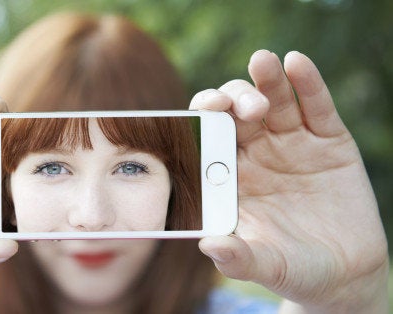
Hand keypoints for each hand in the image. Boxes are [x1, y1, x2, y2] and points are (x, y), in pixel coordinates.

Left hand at [193, 51, 387, 312]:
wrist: (344, 273)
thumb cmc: (292, 268)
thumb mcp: (265, 265)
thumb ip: (238, 257)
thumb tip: (209, 245)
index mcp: (230, 176)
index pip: (208, 137)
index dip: (203, 121)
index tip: (203, 112)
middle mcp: (257, 153)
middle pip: (236, 112)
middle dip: (234, 99)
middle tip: (236, 105)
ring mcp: (293, 143)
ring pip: (274, 101)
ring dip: (265, 80)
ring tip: (262, 61)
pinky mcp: (329, 140)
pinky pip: (316, 106)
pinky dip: (307, 83)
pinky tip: (296, 63)